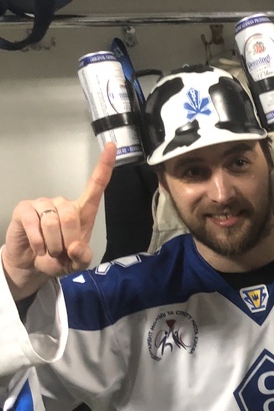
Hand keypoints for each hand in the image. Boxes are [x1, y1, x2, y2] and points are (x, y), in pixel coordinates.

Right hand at [1, 143, 116, 300]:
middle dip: (67, 241)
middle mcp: (63, 203)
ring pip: (52, 222)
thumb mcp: (76, 263)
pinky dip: (38, 242)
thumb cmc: (59, 258)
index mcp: (82, 212)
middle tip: (62, 253)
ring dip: (52, 245)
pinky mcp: (25, 209)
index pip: (96, 185)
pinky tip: (39, 249)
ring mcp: (43, 204)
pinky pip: (34, 223)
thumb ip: (82, 257)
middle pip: (70, 214)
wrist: (32, 264)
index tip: (112, 146)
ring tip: (50, 251)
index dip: (104, 166)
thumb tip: (75, 247)